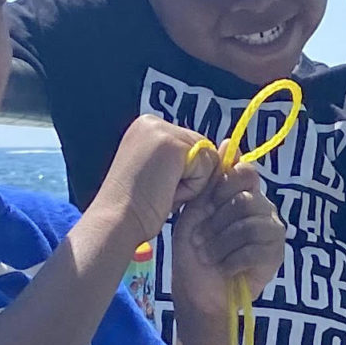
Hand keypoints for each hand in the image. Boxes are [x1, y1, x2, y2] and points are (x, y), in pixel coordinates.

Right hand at [94, 115, 217, 248]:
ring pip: (207, 159)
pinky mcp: (173, 144)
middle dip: (189, 178)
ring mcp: (161, 130)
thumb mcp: (161, 175)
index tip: (157, 186)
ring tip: (162, 192)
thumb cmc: (136, 209)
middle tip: (159, 191)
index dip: (184, 174)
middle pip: (202, 149)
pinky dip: (192, 188)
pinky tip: (166, 193)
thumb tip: (229, 149)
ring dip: (191, 184)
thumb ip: (184, 160)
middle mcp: (151, 122)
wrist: (116, 222)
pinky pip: (207, 167)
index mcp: (146, 127)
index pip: (190, 146)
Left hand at [171, 162, 285, 319]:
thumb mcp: (195, 211)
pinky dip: (232, 261)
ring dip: (220, 244)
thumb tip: (228, 141)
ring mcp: (272, 230)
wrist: (197, 291)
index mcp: (243, 192)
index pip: (245, 172)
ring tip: (207, 256)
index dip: (223, 187)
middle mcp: (262, 207)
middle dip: (215, 223)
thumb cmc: (193, 250)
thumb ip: (211, 182)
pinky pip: (255, 249)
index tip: (205, 207)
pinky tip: (223, 269)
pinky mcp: (275, 254)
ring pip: (248, 225)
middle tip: (198, 240)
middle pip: (244, 200)